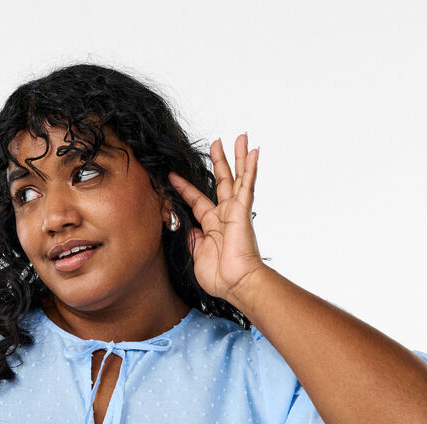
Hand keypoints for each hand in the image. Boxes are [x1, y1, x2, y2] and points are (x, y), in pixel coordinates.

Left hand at [168, 134, 264, 302]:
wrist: (235, 284)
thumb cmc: (219, 276)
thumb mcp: (197, 256)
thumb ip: (193, 240)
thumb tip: (189, 229)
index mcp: (212, 225)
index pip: (196, 200)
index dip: (185, 188)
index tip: (172, 176)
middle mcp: (225, 215)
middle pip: (221, 182)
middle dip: (218, 162)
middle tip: (216, 143)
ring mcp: (235, 211)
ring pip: (237, 177)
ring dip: (238, 157)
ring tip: (240, 137)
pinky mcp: (243, 211)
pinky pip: (247, 185)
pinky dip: (251, 168)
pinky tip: (254, 151)